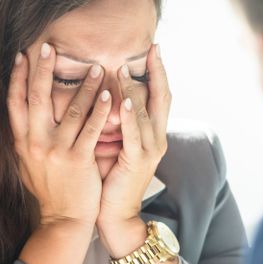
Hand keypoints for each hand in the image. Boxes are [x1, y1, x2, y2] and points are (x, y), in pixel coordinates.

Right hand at [8, 43, 111, 227]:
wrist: (63, 220)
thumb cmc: (49, 191)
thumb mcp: (27, 165)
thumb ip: (24, 140)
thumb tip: (18, 117)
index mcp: (21, 142)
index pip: (14, 102)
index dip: (17, 77)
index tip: (22, 55)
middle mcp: (35, 143)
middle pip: (36, 98)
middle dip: (43, 69)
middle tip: (50, 46)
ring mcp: (56, 151)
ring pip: (70, 110)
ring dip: (85, 86)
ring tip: (97, 66)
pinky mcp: (78, 159)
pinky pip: (91, 129)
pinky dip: (100, 110)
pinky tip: (109, 95)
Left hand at [97, 44, 171, 231]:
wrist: (116, 215)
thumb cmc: (111, 180)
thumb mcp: (115, 144)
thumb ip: (114, 121)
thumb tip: (100, 93)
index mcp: (152, 133)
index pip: (159, 95)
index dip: (158, 72)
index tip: (152, 48)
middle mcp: (157, 138)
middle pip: (162, 97)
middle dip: (158, 71)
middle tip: (153, 48)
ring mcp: (150, 150)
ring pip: (145, 112)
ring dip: (134, 89)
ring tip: (122, 68)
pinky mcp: (138, 161)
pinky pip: (134, 134)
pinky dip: (129, 115)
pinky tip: (123, 100)